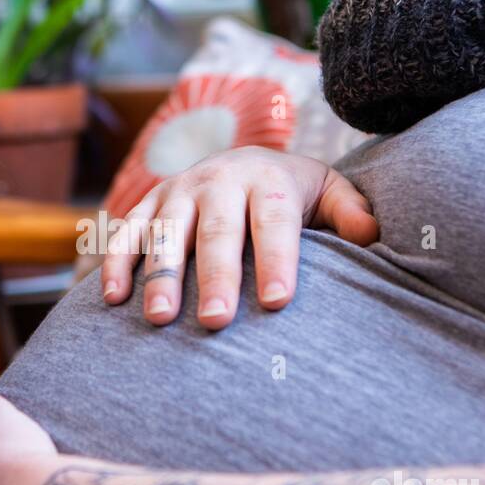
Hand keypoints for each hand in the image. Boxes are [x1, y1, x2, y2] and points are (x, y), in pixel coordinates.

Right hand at [100, 146, 377, 328]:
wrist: (242, 163)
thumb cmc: (291, 195)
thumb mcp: (326, 193)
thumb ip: (349, 212)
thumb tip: (371, 235)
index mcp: (267, 179)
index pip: (274, 220)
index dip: (276, 260)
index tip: (279, 303)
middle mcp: (219, 181)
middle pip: (217, 231)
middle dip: (215, 277)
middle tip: (216, 321)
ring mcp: (177, 192)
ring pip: (166, 233)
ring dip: (160, 275)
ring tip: (160, 319)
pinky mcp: (146, 205)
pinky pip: (125, 233)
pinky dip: (116, 262)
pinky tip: (113, 299)